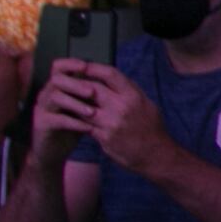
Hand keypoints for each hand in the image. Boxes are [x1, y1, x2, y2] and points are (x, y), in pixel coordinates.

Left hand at [43, 62, 170, 170]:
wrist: (156, 155)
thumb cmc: (151, 127)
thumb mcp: (146, 103)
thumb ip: (127, 90)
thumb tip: (110, 78)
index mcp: (133, 96)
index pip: (110, 74)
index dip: (94, 68)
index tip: (83, 66)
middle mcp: (122, 107)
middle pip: (92, 89)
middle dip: (77, 83)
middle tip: (67, 80)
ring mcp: (111, 123)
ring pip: (84, 108)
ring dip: (73, 102)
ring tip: (65, 98)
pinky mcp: (104, 138)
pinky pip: (85, 125)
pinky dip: (77, 120)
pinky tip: (71, 117)